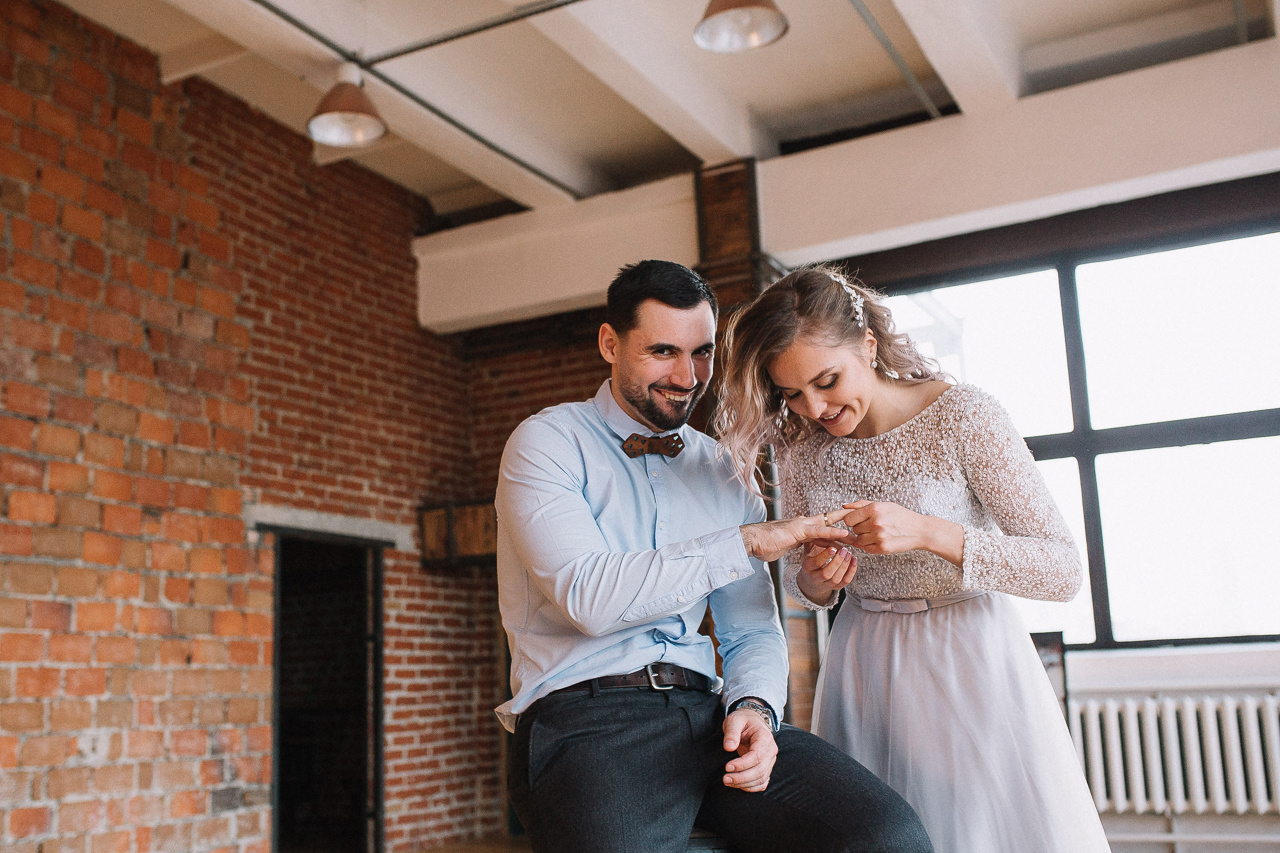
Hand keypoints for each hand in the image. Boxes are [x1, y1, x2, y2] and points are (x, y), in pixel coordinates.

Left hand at [722, 708, 777, 791]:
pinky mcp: (766, 767)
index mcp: (765, 738)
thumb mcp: (734, 720)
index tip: (727, 767)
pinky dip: (751, 787)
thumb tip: (728, 747)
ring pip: (761, 779)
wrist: (752, 721)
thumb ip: (731, 733)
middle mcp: (771, 750)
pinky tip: (738, 785)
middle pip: (760, 770)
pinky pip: (762, 782)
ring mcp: (770, 760)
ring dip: (744, 784)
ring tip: (728, 781)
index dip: (742, 764)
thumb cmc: (742, 720)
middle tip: (725, 779)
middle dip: (742, 778)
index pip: (757, 756)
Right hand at [740, 510, 853, 562]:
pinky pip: (819, 531)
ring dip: (844, 528)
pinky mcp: (798, 531)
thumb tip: (799, 542)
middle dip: (845, 523)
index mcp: (801, 527)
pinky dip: (833, 531)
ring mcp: (801, 526)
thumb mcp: (786, 544)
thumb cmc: (765, 543)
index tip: (850, 530)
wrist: (752, 541)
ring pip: (827, 525)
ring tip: (860, 531)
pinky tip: (844, 533)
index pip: (822, 526)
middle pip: (829, 521)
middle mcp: (803, 523)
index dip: (836, 527)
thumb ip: (795, 541)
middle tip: (861, 524)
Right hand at [798, 541, 856, 604]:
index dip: (825, 556)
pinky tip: (854, 560)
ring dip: (845, 566)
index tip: (833, 548)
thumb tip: (818, 527)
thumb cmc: (812, 557)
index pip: (816, 563)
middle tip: (845, 550)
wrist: (812, 577)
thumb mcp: (809, 549)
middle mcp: (815, 577)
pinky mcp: (835, 587)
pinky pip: (845, 581)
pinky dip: (852, 571)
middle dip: (837, 562)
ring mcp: (826, 584)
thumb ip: (813, 540)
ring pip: (837, 579)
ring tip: (850, 554)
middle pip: (827, 574)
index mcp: (807, 567)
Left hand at [842, 501, 963, 564]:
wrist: (920, 530)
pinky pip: (866, 549)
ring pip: (859, 540)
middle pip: (854, 530)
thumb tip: (844, 506)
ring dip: (865, 538)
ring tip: (878, 533)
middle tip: (874, 526)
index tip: (860, 520)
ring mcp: (879, 536)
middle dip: (861, 528)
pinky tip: (881, 540)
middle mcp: (875, 522)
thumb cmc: (901, 515)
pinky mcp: (883, 548)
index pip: (848, 519)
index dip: (853, 520)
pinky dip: (871, 546)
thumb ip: (861, 504)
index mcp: (874, 509)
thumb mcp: (884, 505)